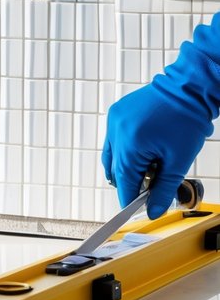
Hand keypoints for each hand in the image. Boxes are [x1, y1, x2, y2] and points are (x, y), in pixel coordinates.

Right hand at [101, 81, 212, 218]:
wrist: (188, 88)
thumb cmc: (187, 120)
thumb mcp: (178, 162)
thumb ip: (163, 190)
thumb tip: (153, 210)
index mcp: (130, 144)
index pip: (124, 182)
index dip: (130, 199)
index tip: (136, 210)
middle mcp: (116, 131)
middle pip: (116, 170)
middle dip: (132, 181)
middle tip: (152, 185)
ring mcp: (114, 120)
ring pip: (112, 155)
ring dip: (128, 166)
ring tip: (152, 163)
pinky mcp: (117, 113)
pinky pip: (114, 139)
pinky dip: (126, 150)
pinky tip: (146, 148)